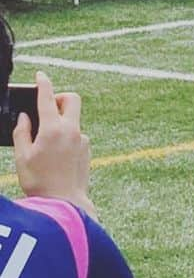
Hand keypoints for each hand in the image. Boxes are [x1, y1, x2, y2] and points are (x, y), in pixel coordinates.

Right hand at [14, 72, 93, 216]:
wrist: (65, 202)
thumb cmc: (39, 182)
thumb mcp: (22, 158)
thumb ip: (22, 134)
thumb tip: (24, 116)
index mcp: (52, 129)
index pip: (47, 98)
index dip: (43, 83)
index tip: (40, 75)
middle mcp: (71, 129)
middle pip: (72, 99)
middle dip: (60, 97)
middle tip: (48, 108)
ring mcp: (82, 137)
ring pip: (73, 119)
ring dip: (61, 121)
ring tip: (45, 142)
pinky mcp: (87, 147)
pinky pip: (76, 135)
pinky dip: (65, 137)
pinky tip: (56, 156)